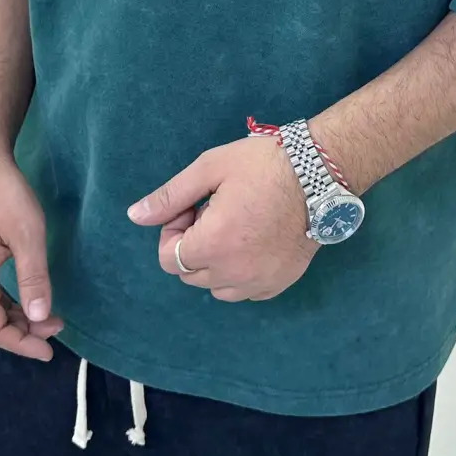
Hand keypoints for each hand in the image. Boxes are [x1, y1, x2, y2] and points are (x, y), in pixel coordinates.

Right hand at [0, 158, 62, 359]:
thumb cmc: (4, 195)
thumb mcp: (27, 236)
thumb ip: (33, 278)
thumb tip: (40, 316)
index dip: (21, 344)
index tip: (50, 349)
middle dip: (21, 335)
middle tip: (55, 331)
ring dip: (17, 322)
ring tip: (49, 319)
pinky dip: (10, 307)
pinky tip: (32, 304)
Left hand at [127, 137, 318, 301]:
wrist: (320, 173)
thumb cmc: (263, 164)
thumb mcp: (210, 169)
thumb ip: (170, 197)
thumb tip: (134, 216)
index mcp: (212, 244)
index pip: (168, 258)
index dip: (173, 231)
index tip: (193, 208)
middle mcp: (234, 272)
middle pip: (189, 274)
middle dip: (192, 245)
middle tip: (215, 212)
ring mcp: (260, 282)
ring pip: (216, 287)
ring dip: (215, 262)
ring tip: (235, 227)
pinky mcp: (280, 283)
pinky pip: (245, 291)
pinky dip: (240, 273)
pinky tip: (254, 242)